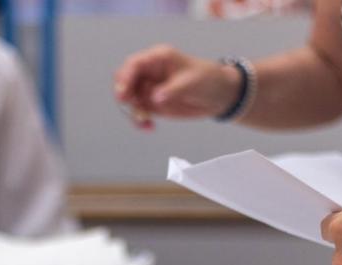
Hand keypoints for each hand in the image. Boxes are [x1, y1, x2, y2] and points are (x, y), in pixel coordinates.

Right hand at [113, 45, 241, 128]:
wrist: (218, 95)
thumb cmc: (208, 80)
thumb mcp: (192, 82)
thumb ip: (172, 90)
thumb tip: (155, 98)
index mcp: (158, 59)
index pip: (134, 65)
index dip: (125, 78)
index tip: (123, 95)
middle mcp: (150, 72)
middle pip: (125, 80)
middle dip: (124, 95)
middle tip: (132, 107)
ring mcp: (149, 88)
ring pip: (130, 100)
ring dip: (134, 112)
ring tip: (145, 123)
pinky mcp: (152, 103)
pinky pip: (139, 112)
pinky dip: (140, 121)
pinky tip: (149, 127)